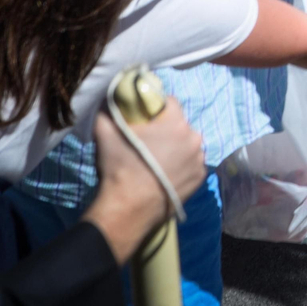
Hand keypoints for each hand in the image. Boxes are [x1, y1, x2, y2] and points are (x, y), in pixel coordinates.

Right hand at [82, 99, 205, 264]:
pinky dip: (183, 165)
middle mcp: (194, 138)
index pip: (170, 103)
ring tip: (158, 160)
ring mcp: (199, 159)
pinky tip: (167, 173)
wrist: (129, 208)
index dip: (156, 109)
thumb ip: (109, 110)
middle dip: (167, 129)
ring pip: (188, 145)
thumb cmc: (119, 167)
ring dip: (177, 148)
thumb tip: (109, 97)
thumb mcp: (105, 132)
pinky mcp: (200, 178)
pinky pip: (192, 164)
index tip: (145, 120)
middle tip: (149, 143)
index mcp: (176, 122)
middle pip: (181, 125)